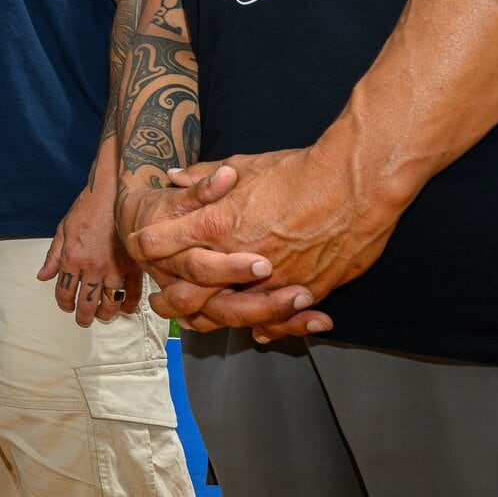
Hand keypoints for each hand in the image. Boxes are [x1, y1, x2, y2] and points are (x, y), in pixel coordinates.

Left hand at [37, 182, 141, 326]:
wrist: (115, 192)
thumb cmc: (87, 208)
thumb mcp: (63, 229)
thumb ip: (53, 256)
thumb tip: (43, 277)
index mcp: (72, 258)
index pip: (65, 292)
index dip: (64, 304)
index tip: (66, 307)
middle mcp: (93, 266)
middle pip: (87, 304)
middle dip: (83, 316)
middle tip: (83, 320)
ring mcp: (116, 267)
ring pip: (110, 304)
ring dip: (104, 314)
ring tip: (101, 315)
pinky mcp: (134, 266)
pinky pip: (132, 294)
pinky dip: (127, 306)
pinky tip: (122, 308)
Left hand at [136, 147, 399, 336]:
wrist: (355, 183)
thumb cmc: (299, 170)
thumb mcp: (246, 165)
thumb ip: (205, 177)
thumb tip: (174, 176)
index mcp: (217, 223)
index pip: (163, 242)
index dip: (148, 245)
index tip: (142, 246)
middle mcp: (237, 257)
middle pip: (187, 292)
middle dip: (169, 297)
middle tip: (160, 299)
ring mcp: (270, 280)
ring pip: (228, 313)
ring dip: (209, 318)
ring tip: (195, 321)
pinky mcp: (303, 291)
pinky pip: (275, 320)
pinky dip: (264, 326)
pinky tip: (258, 331)